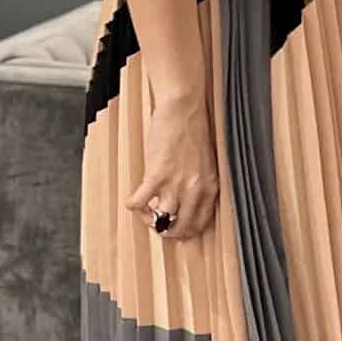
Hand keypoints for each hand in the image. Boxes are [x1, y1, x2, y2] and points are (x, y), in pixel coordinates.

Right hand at [126, 92, 218, 244]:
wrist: (183, 108)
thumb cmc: (194, 129)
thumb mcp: (206, 162)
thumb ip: (200, 182)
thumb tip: (188, 198)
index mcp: (210, 187)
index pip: (200, 222)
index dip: (187, 230)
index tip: (177, 228)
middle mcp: (195, 190)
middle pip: (181, 226)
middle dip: (168, 232)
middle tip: (159, 226)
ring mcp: (175, 183)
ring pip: (161, 219)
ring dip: (150, 220)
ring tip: (145, 213)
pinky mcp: (156, 174)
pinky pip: (140, 201)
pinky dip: (133, 206)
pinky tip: (131, 202)